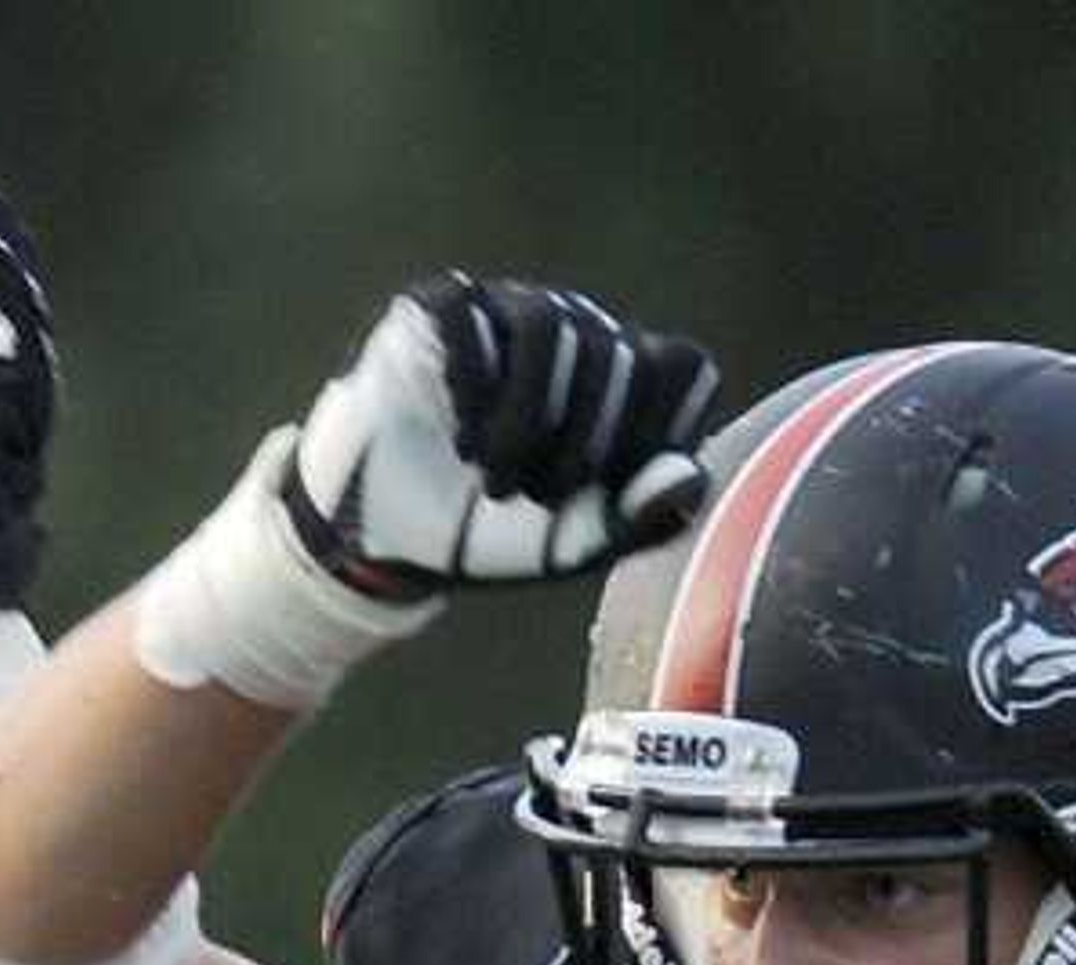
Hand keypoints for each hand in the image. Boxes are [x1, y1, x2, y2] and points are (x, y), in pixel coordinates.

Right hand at [280, 275, 716, 600]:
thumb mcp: (568, 545)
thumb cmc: (483, 532)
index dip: (656, 432)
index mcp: (618, 382)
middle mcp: (572, 332)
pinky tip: (458, 444)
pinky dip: (472, 387)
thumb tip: (691, 479)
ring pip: (551, 324)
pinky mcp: (439, 307)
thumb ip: (635, 519)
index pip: (683, 367)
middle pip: (619, 352)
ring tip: (493, 481)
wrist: (384, 538)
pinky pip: (471, 314)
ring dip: (528, 420)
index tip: (609, 489)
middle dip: (583, 443)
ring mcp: (505, 311)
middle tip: (538, 498)